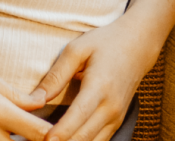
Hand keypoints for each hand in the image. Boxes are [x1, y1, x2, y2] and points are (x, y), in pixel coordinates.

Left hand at [34, 16, 159, 140]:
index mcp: (99, 86)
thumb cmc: (104, 43)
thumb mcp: (77, 49)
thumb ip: (57, 75)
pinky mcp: (117, 122)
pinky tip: (66, 140)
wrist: (137, 46)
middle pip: (85, 135)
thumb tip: (36, 98)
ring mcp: (117, 117)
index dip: (62, 131)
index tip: (46, 140)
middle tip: (38, 140)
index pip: (79, 115)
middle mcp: (111, 107)